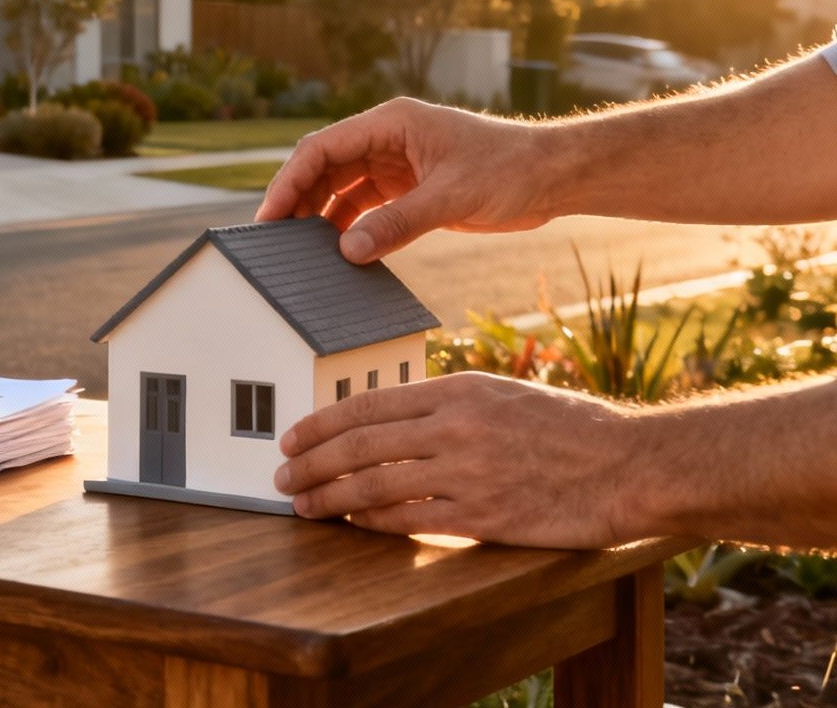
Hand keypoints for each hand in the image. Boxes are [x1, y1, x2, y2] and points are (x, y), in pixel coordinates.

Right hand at [257, 97, 560, 262]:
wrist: (554, 177)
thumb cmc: (511, 169)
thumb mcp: (452, 196)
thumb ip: (399, 223)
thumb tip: (349, 252)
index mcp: (390, 122)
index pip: (323, 147)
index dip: (290, 179)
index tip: (270, 215)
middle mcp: (386, 139)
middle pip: (325, 168)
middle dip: (298, 201)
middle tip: (275, 241)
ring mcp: (396, 164)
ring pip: (341, 189)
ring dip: (321, 217)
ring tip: (300, 251)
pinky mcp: (409, 189)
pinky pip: (366, 207)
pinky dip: (350, 228)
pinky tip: (340, 253)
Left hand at [273, 373, 647, 548]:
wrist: (632, 465)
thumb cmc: (571, 429)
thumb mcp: (504, 395)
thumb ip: (449, 405)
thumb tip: (393, 419)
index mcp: (459, 390)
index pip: (368, 403)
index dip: (321, 423)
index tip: (292, 436)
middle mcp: (456, 427)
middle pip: (359, 444)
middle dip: (310, 462)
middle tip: (281, 474)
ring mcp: (467, 473)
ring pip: (374, 483)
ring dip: (329, 496)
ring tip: (303, 504)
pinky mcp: (483, 517)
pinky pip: (409, 519)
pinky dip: (371, 521)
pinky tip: (351, 523)